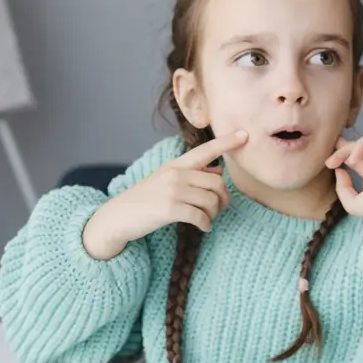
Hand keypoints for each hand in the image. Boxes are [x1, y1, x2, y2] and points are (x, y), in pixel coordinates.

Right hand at [82, 131, 247, 259]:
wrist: (118, 217)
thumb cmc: (145, 200)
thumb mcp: (166, 181)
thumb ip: (192, 175)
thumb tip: (218, 172)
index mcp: (176, 164)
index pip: (206, 150)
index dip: (226, 143)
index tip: (245, 135)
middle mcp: (175, 174)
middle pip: (217, 184)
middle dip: (223, 200)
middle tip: (218, 210)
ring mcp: (172, 191)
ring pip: (211, 201)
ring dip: (214, 214)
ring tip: (207, 220)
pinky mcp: (169, 209)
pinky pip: (201, 216)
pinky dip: (206, 224)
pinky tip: (203, 227)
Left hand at [325, 133, 362, 242]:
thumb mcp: (353, 202)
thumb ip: (342, 188)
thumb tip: (339, 171)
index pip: (361, 161)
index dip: (345, 157)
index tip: (331, 160)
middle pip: (362, 148)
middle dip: (344, 148)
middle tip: (329, 149)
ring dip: (346, 150)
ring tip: (333, 161)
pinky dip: (358, 147)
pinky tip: (351, 160)